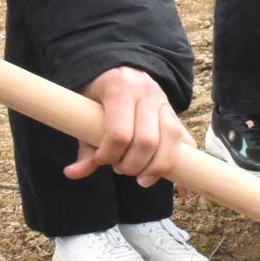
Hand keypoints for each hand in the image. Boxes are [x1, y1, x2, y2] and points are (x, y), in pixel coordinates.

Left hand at [66, 67, 186, 186]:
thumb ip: (84, 147)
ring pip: (172, 139)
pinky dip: (185, 167)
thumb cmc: (98, 96)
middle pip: (147, 140)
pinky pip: (187, 142)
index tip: (101, 160)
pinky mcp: (175, 115)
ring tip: (142, 180)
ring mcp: (164, 102)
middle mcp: (146, 93)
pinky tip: (182, 191)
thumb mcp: (86, 115)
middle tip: (120, 169)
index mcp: (120, 89)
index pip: (119, 133)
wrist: (119, 69)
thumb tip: (72, 174)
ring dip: (158, 167)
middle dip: (133, 164)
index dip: (109, 155)